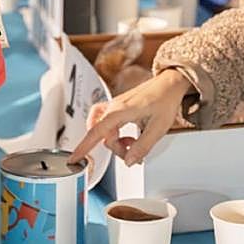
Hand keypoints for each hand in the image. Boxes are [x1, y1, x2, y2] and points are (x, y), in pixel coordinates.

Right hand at [68, 69, 190, 166]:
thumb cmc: (166, 100)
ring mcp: (114, 105)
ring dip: (115, 141)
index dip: (84, 147)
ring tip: (132, 142)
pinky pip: (106, 122)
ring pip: (104, 130)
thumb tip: (129, 161)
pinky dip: (113, 132)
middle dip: (117, 148)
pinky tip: (126, 135)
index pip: (97, 132)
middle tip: (134, 152)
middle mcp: (114, 107)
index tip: (74, 158)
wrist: (170, 83)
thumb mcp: (159, 128)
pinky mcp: (117, 106)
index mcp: (121, 111)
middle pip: (103, 135)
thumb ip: (143, 146)